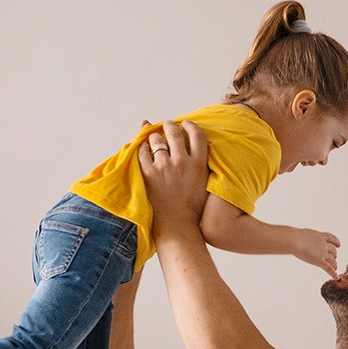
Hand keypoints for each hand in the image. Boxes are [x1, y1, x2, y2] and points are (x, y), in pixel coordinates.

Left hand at [137, 119, 209, 239]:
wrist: (178, 225)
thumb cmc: (193, 207)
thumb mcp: (205, 183)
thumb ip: (201, 163)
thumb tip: (194, 146)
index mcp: (199, 164)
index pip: (196, 134)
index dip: (190, 125)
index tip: (185, 123)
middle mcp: (182, 162)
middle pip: (174, 133)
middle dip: (169, 126)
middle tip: (167, 125)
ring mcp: (164, 167)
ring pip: (157, 140)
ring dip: (155, 135)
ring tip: (154, 136)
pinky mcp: (148, 174)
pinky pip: (142, 152)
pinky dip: (142, 147)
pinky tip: (143, 147)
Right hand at [293, 228, 340, 276]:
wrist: (295, 240)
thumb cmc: (294, 236)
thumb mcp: (303, 234)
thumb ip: (305, 238)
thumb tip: (299, 240)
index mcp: (319, 236)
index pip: (331, 238)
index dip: (336, 242)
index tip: (338, 245)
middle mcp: (323, 244)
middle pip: (333, 250)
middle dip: (334, 254)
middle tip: (334, 258)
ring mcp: (322, 253)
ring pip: (332, 260)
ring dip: (334, 264)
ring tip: (335, 267)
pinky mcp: (319, 261)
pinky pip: (328, 268)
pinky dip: (333, 273)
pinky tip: (336, 277)